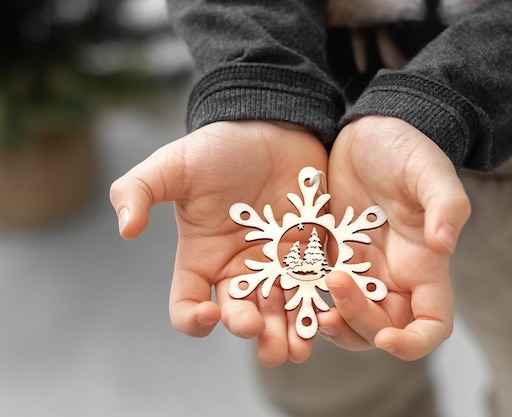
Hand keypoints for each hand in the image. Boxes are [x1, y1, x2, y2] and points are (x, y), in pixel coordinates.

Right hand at [109, 121, 327, 364]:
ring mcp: (276, 266)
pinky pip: (313, 290)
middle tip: (262, 336)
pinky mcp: (310, 255)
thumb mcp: (173, 164)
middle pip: (239, 317)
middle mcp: (238, 270)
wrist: (271, 127)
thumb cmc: (218, 147)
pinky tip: (327, 318)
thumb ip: (140, 190)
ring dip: (286, 335)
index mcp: (201, 259)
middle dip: (250, 332)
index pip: (187, 305)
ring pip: (279, 314)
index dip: (193, 319)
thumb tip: (126, 230)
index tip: (210, 312)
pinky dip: (318, 308)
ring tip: (297, 349)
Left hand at [319, 116, 470, 359]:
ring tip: (310, 309)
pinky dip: (307, 302)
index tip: (387, 338)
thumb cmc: (406, 147)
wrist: (369, 131)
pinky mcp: (330, 255)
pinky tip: (288, 294)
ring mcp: (360, 269)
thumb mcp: (429, 169)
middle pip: (383, 328)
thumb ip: (445, 204)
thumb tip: (445, 244)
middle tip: (334, 290)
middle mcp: (393, 276)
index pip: (431, 324)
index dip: (414, 343)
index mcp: (424, 265)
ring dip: (331, 323)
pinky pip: (318, 292)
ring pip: (348, 319)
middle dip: (360, 324)